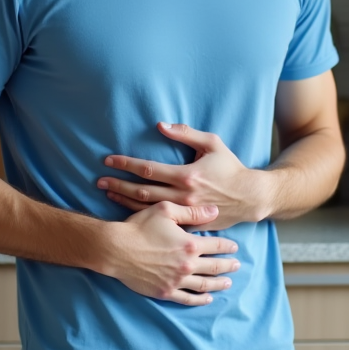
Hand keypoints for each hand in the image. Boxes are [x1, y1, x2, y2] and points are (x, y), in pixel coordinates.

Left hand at [98, 122, 271, 230]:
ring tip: (108, 193)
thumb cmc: (230, 167)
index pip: (148, 169)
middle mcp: (182, 196)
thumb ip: (186, 133)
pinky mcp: (188, 224)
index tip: (109, 160)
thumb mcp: (212, 144)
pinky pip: (160, 220)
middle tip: (99, 180)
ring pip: (146, 208)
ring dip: (124, 200)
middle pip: (141, 191)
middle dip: (118, 184)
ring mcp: (184, 212)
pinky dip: (141, 215)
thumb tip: (160, 126)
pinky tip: (128, 210)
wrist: (249, 197)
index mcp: (186, 175)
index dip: (126, 164)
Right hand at [100, 201, 240, 305]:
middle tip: (237, 266)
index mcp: (190, 244)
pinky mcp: (165, 291)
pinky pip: (187, 298)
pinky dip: (199, 300)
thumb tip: (215, 211)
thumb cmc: (140, 226)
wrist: (116, 249)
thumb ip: (192, 212)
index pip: (216, 246)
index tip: (235, 247)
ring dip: (218, 283)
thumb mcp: (166, 210)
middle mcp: (187, 264)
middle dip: (227, 266)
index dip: (227, 247)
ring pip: (204, 284)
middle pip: (214, 267)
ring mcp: (176, 280)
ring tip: (228, 282)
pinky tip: (207, 299)